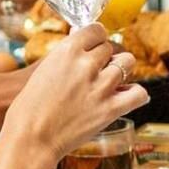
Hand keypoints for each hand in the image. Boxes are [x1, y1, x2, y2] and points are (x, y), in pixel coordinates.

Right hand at [3, 22, 147, 154]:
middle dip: (104, 58)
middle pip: (110, 47)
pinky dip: (136, 93)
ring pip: (127, 63)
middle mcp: (86, 64)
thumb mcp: (43, 70)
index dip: (96, 39)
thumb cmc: (29, 108)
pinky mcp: (111, 109)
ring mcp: (101, 86)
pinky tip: (126, 96)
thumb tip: (79, 36)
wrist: (30, 139)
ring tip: (110, 82)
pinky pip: (138, 93)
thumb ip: (65, 54)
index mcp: (67, 51)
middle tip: (95, 72)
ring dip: (120, 70)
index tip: (94, 47)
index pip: (96, 29)